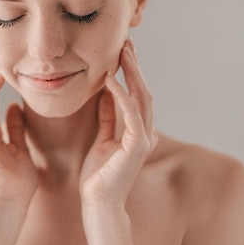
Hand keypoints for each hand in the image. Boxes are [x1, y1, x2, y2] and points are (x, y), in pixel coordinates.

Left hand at [79, 39, 157, 207]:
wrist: (98, 203)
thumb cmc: (98, 175)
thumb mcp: (101, 138)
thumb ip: (107, 117)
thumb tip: (105, 93)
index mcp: (138, 130)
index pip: (137, 94)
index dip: (131, 71)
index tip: (122, 50)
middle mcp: (145, 132)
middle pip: (143, 90)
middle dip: (134, 65)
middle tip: (126, 41)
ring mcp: (144, 138)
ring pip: (141, 97)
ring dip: (131, 73)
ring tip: (121, 52)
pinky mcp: (136, 146)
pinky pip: (130, 113)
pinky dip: (121, 93)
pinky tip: (110, 78)